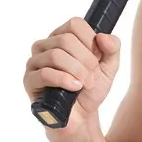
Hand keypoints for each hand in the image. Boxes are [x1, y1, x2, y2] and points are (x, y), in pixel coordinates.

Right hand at [24, 17, 120, 132]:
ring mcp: (35, 62)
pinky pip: (44, 73)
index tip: (97, 58)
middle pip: (66, 40)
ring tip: (85, 84)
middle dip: (86, 60)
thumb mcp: (109, 67)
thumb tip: (102, 36)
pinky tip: (75, 88)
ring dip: (77, 71)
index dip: (91, 41)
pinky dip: (64, 80)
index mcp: (62, 37)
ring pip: (56, 55)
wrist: (82, 117)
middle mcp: (45, 46)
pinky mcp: (29, 80)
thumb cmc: (90, 89)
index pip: (75, 24)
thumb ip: (112, 49)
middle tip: (92, 76)